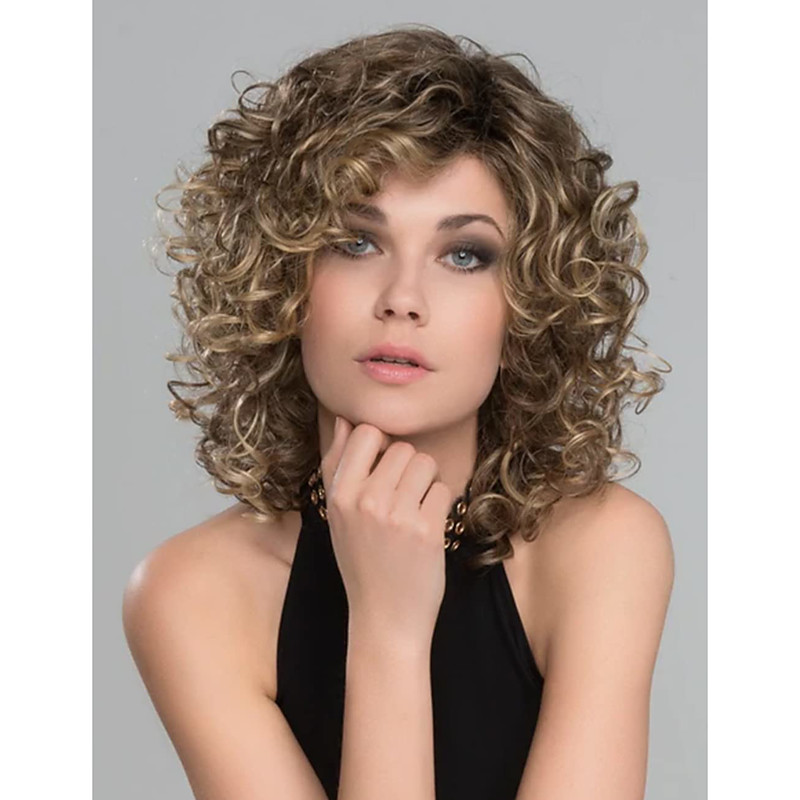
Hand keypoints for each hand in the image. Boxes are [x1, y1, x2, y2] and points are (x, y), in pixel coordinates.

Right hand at [319, 416, 453, 649]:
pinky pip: (443, 490)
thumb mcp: (339, 513)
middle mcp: (365, 500)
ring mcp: (396, 514)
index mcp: (339, 493)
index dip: (383, 446)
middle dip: (409, 469)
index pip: (367, 432)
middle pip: (403, 448)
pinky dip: (440, 507)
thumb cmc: (362, 561)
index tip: (385, 470)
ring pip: (426, 464)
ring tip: (414, 512)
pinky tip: (427, 529)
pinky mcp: (425, 529)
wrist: (384, 617)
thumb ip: (339, 464)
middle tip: (402, 501)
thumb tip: (345, 419)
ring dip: (427, 484)